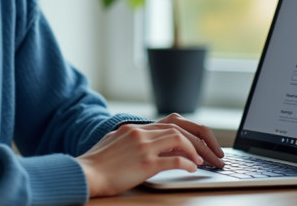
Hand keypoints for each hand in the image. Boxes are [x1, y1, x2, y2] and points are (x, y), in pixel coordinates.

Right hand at [77, 116, 223, 197]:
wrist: (83, 174)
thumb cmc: (95, 164)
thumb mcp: (113, 143)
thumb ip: (131, 140)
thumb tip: (147, 145)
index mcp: (134, 128)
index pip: (170, 123)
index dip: (190, 132)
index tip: (201, 142)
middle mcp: (140, 133)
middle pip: (180, 129)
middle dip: (201, 140)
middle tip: (213, 153)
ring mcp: (143, 147)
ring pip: (179, 140)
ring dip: (197, 151)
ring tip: (205, 162)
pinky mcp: (144, 164)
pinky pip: (173, 160)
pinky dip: (187, 163)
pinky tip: (193, 169)